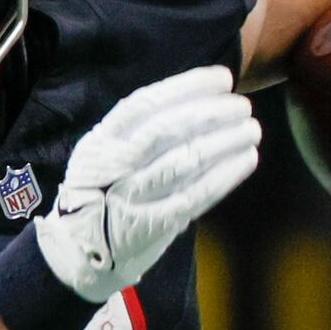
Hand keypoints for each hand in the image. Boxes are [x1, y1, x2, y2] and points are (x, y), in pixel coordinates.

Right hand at [35, 65, 260, 305]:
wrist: (79, 250)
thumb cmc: (102, 192)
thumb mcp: (102, 154)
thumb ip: (135, 130)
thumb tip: (199, 98)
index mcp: (101, 142)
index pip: (145, 104)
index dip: (187, 87)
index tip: (222, 78)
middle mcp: (114, 167)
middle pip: (168, 130)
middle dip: (212, 113)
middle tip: (243, 106)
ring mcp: (132, 198)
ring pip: (185, 161)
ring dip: (225, 141)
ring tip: (252, 129)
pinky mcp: (153, 226)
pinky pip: (196, 195)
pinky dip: (226, 175)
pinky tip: (246, 159)